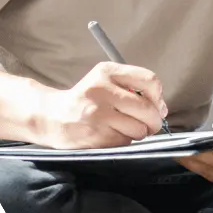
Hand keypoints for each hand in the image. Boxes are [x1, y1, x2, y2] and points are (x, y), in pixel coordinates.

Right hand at [38, 62, 167, 148]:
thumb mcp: (105, 81)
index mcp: (106, 71)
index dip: (159, 97)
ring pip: (139, 128)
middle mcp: (101, 90)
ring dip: (139, 132)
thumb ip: (133, 88)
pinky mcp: (95, 134)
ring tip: (125, 128)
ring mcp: (97, 114)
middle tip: (150, 124)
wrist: (50, 117)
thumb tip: (161, 108)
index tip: (157, 105)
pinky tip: (112, 134)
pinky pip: (125, 141)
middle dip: (154, 121)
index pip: (149, 80)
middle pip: (147, 109)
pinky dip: (125, 141)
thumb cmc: (85, 100)